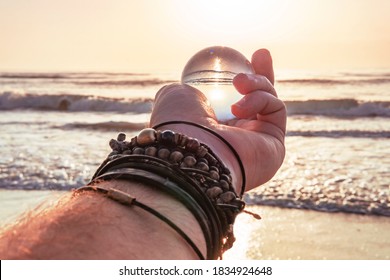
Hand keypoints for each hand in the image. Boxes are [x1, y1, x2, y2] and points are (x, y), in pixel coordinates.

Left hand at [150, 49, 285, 192]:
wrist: (192, 152)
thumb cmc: (179, 123)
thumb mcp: (175, 97)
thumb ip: (186, 91)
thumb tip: (190, 90)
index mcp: (217, 129)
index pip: (236, 101)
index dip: (245, 80)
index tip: (247, 57)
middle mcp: (239, 139)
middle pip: (259, 102)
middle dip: (262, 76)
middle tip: (260, 54)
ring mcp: (258, 144)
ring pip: (270, 102)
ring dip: (257, 85)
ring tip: (239, 83)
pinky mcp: (275, 147)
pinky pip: (276, 110)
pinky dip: (261, 99)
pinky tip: (240, 106)